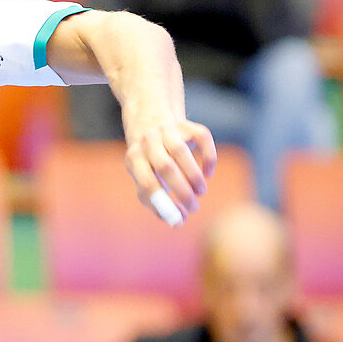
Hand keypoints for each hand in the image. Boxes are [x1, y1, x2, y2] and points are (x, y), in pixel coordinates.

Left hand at [122, 104, 214, 226]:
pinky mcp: (186, 124)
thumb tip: (177, 222)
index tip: (181, 216)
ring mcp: (167, 130)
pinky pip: (202, 138)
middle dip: (182, 191)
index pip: (147, 183)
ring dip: (194, 176)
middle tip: (194, 207)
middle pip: (166, 167)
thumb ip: (158, 203)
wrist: (150, 120)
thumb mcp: (145, 179)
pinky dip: (208, 158)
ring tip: (201, 192)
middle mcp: (148, 141)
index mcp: (134, 159)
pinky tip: (208, 173)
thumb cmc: (148, 162)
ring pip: (182, 152)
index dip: (165, 202)